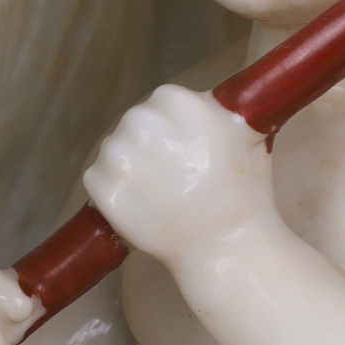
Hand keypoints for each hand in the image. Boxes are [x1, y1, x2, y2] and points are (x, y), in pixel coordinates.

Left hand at [82, 85, 269, 268]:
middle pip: (135, 126)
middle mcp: (141, 120)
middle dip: (150, 146)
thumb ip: (217, 109)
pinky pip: (98, 179)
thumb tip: (207, 100)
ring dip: (131, 170)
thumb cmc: (242, 191)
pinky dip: (114, 193)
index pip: (161, 103)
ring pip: (115, 152)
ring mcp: (118, 155)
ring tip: (161, 195)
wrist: (226, 245)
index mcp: (175, 99)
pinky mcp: (102, 188)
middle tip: (174, 175)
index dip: (174, 127)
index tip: (187, 148)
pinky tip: (141, 207)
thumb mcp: (246, 132)